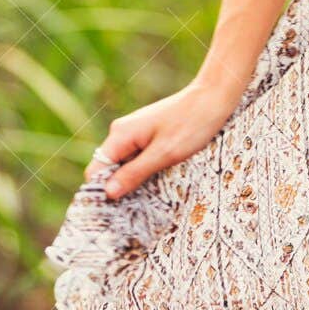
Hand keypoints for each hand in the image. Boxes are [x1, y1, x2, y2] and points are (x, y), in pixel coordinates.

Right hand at [84, 77, 238, 198]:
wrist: (212, 98)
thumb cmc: (191, 124)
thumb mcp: (164, 154)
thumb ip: (134, 173)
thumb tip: (108, 193)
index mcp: (120, 135)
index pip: (95, 170)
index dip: (101, 191)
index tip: (115, 211)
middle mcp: (122, 132)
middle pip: (108, 168)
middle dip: (119, 187)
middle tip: (137, 206)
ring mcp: (134, 132)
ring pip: (124, 164)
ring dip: (133, 179)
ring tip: (151, 193)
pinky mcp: (147, 134)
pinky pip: (136, 157)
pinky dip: (143, 169)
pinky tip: (158, 177)